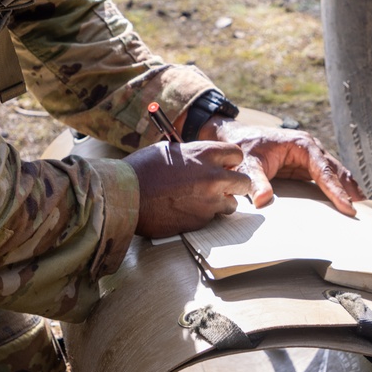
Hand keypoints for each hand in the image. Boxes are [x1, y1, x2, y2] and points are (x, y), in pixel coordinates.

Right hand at [125, 140, 252, 236]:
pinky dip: (204, 215)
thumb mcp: (170, 150)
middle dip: (235, 184)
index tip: (224, 165)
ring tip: (201, 200)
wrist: (127, 196)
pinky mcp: (201, 221)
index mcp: (205, 154)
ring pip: (232, 204)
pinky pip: (212, 218)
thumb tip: (204, 159)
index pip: (237, 155)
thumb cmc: (143, 169)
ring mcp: (209, 201)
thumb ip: (193, 155)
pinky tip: (186, 209)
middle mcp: (213, 177)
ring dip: (221, 202)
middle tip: (222, 186)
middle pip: (244, 182)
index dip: (230, 161)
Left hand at [197, 121, 364, 215]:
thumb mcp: (247, 164)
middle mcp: (312, 150)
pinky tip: (351, 209)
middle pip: (338, 173)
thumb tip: (262, 200)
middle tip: (371, 214)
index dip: (336, 190)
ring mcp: (313, 160)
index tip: (348, 207)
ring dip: (353, 195)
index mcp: (302, 145)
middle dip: (354, 193)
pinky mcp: (309, 170)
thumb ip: (255, 181)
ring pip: (339, 177)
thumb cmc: (244, 147)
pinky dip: (342, 194)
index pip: (324, 170)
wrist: (237, 138)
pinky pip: (329, 182)